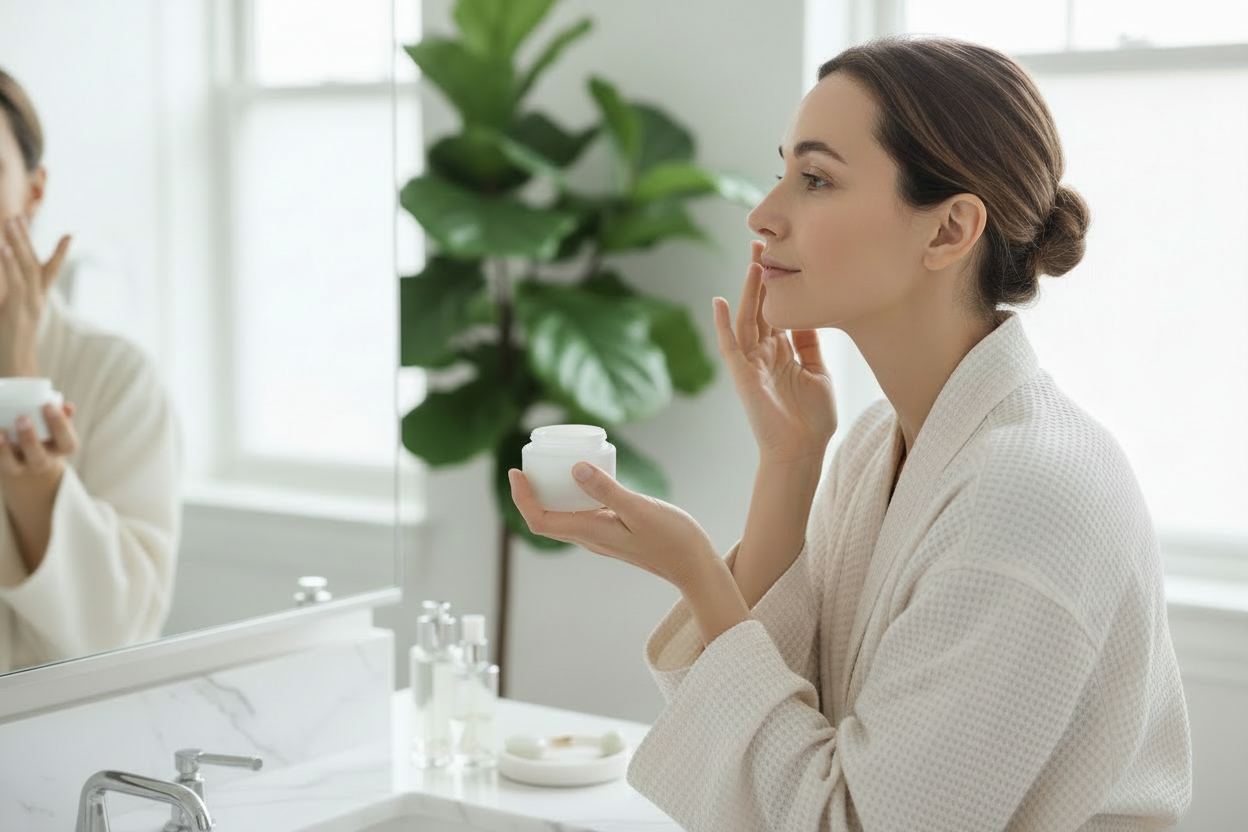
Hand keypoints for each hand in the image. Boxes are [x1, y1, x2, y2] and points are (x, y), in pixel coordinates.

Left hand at [0, 215, 71, 375]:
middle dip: (25, 239)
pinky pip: (16, 282)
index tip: (69, 235)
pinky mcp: (16, 311)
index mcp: (35, 301)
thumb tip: (8, 297)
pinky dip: (10, 264)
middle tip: (17, 216)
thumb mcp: (7, 318)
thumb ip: (9, 302)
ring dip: (18, 243)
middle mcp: (36, 300)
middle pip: (35, 263)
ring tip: (11, 221)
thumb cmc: (9, 345)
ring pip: (26, 267)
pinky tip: (5, 248)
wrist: (15, 370)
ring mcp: (28, 305)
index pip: (49, 272)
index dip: (60, 253)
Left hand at [0, 402, 78, 485]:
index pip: (67, 443)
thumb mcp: (57, 428)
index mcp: (61, 450)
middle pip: (39, 458)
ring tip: (1, 430)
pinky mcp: (4, 467)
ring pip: (12, 465)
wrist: (28, 460)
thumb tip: (67, 406)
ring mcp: (21, 468)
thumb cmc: (46, 435)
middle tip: (22, 418)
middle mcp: (42, 462)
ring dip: (5, 450)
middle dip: (30, 439)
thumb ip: (63, 417)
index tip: (48, 405)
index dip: (59, 425)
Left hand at [508, 464, 718, 591]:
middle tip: (530, 464)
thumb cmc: (671, 539)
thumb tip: (574, 469)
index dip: (521, 498)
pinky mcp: (614, 533)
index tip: (515, 473)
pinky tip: (586, 478)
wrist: (694, 565)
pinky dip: (575, 496)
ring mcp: (602, 537)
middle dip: (532, 493)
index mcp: (590, 533)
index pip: (540, 521)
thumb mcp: (639, 509)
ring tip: (552, 467)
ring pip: (565, 517)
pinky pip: (583, 514)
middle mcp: (591, 538)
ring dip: (551, 495)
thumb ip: (607, 490)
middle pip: (547, 518)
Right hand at [714, 240, 836, 463]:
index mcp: (783, 353)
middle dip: (761, 276)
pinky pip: (730, 346)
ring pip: (747, 319)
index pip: (778, 311)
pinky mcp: (743, 377)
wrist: (803, 454)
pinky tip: (719, 302)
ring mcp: (752, 365)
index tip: (784, 256)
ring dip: (748, 290)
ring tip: (752, 260)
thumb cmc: (813, 422)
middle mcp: (765, 355)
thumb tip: (810, 316)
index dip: (779, 285)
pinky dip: (723, 325)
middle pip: (760, 307)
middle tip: (762, 244)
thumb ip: (811, 346)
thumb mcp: (819, 374)